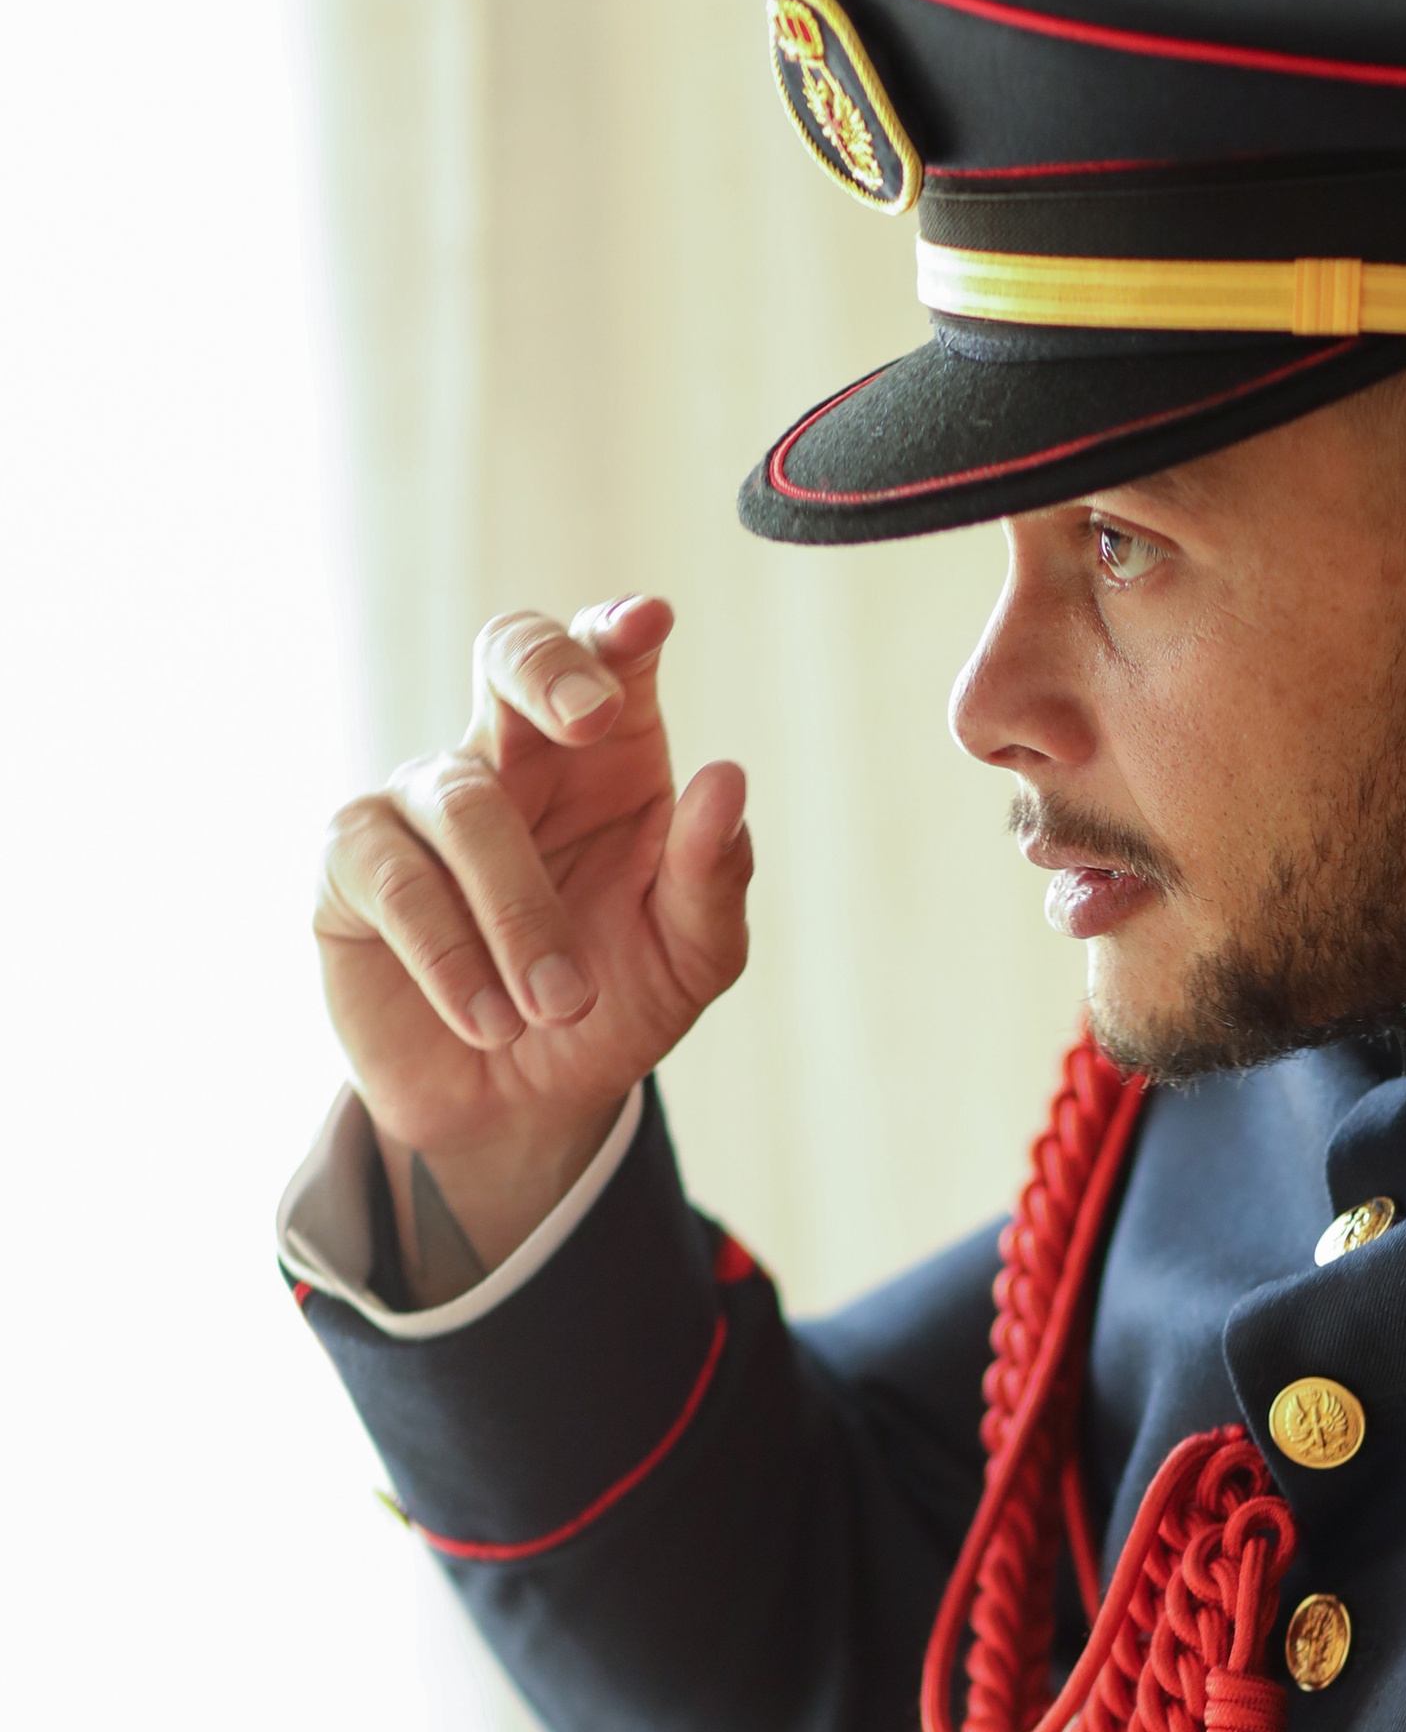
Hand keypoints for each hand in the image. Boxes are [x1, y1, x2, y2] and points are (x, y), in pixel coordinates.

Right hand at [315, 597, 750, 1288]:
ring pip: (465, 800)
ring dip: (519, 913)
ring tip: (559, 1005)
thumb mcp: (689, 959)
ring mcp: (425, 801)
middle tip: (592, 720)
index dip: (618, 632)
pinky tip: (490, 1019)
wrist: (522, 1107)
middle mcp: (513, 757)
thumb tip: (724, 779)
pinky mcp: (354, 864)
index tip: (649, 625)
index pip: (608, 661)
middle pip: (508, 651)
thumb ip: (712, 875)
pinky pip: (393, 877)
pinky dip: (450, 954)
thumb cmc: (611, 1004)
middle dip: (546, 668)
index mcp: (606, 758)